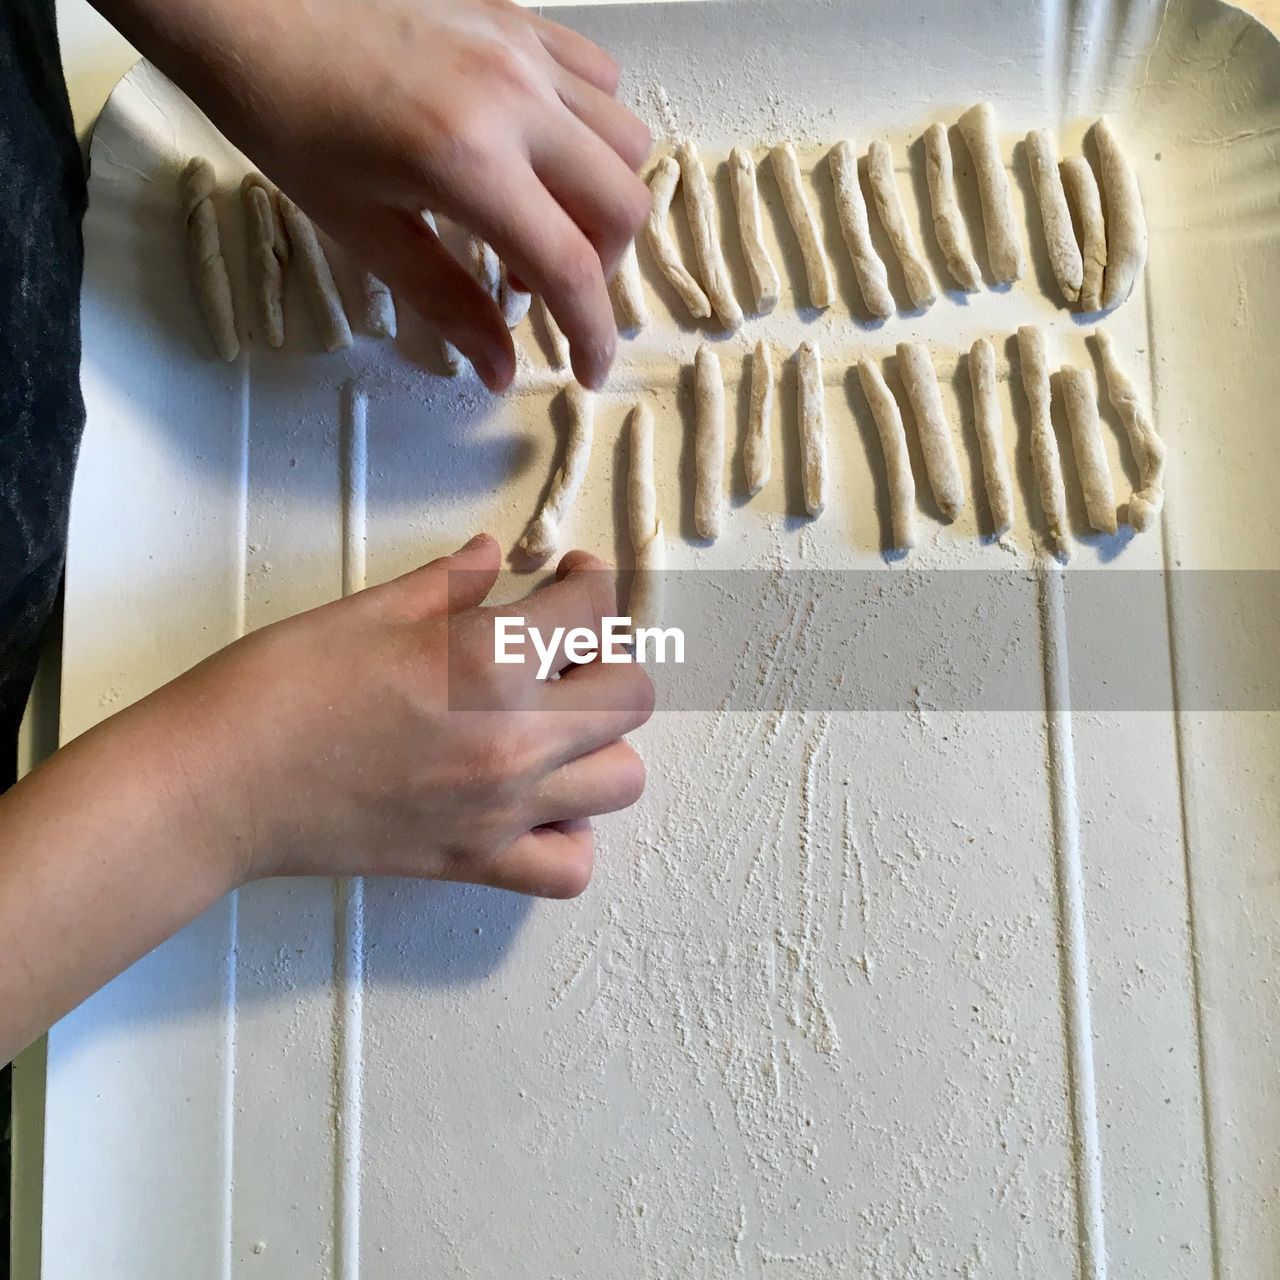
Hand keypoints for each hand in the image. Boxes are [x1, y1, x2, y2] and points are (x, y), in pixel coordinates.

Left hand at [101, 0, 652, 388]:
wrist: (249, 8)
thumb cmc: (288, 115)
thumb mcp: (363, 230)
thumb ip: (446, 302)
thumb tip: (499, 368)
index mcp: (468, 161)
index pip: (570, 269)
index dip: (591, 334)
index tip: (589, 370)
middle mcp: (514, 100)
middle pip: (622, 206)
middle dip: (599, 268)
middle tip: (543, 289)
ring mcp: (523, 51)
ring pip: (627, 142)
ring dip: (602, 199)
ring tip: (542, 218)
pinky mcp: (519, 19)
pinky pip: (600, 81)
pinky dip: (591, 131)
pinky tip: (541, 152)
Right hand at [167, 534, 652, 896]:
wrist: (219, 785)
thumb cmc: (279, 687)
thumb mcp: (370, 610)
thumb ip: (451, 583)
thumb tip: (493, 554)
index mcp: (489, 661)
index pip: (597, 611)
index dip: (592, 582)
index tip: (568, 578)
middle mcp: (514, 738)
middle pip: (634, 696)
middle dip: (609, 659)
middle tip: (559, 650)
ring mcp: (501, 809)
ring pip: (623, 780)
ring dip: (602, 744)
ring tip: (553, 724)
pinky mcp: (475, 861)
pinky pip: (570, 867)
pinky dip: (571, 834)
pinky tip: (537, 801)